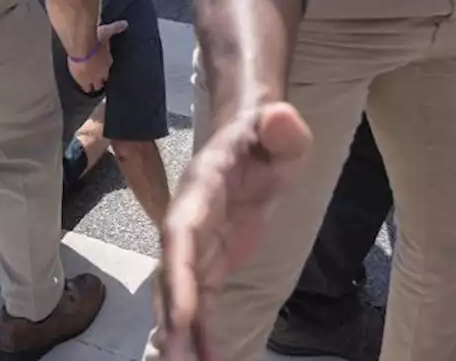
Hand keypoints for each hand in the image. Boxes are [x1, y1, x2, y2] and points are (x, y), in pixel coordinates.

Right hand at [67, 20, 127, 93]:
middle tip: (97, 79)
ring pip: (95, 86)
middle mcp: (102, 72)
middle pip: (103, 79)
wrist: (82, 47)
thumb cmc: (95, 39)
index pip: (108, 67)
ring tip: (90, 86)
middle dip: (101, 79)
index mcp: (108, 61)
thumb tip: (125, 24)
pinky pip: (84, 87)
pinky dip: (84, 85)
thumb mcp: (106, 31)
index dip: (104, 66)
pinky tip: (81, 85)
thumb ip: (115, 28)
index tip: (102, 65)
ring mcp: (92, 77)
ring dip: (93, 85)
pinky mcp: (82, 80)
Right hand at [154, 103, 311, 360]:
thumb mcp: (282, 128)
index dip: (178, 273)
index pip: (182, 232)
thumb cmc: (266, 135)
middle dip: (173, 318)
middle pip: (174, 274)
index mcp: (202, 188)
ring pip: (181, 296)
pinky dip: (202, 337)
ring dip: (182, 336)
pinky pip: (203, 306)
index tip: (181, 315)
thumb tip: (281, 118)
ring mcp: (197, 246)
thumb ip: (282, 127)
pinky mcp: (210, 265)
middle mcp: (189, 220)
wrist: (251, 139)